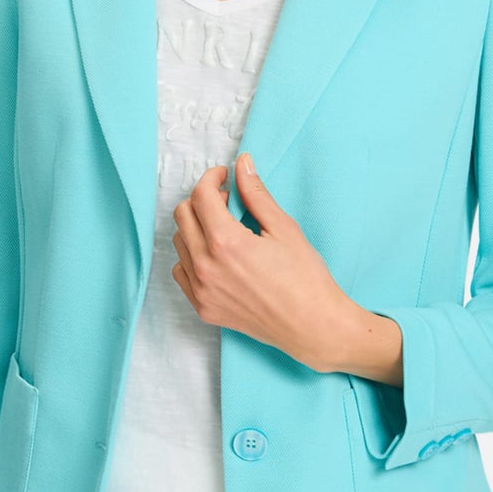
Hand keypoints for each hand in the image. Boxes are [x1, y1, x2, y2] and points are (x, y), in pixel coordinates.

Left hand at [170, 151, 355, 372]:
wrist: (312, 326)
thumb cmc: (305, 279)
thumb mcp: (284, 228)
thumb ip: (256, 194)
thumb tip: (242, 164)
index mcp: (226, 243)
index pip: (201, 196)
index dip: (211, 178)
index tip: (224, 175)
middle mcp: (206, 267)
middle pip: (183, 216)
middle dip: (202, 199)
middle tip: (227, 200)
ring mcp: (201, 291)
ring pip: (180, 243)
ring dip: (196, 227)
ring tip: (224, 228)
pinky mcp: (203, 308)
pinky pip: (182, 273)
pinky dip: (192, 257)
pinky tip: (216, 256)